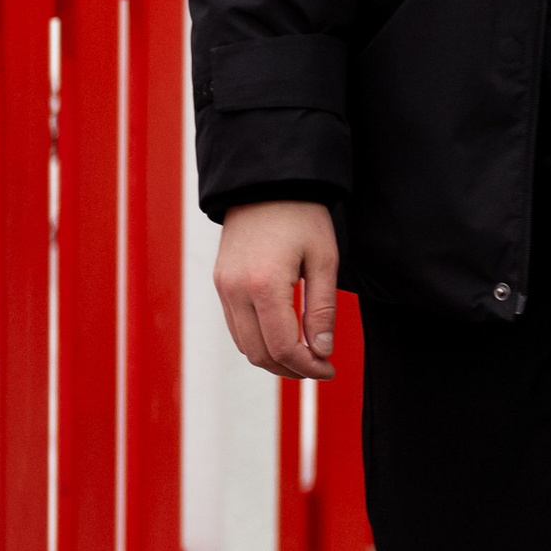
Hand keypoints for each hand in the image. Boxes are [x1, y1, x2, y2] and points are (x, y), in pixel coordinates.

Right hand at [216, 199, 340, 379]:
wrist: (266, 181)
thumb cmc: (302, 215)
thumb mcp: (323, 259)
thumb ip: (322, 309)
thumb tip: (321, 351)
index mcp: (263, 284)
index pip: (283, 347)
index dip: (309, 366)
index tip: (330, 368)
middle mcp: (235, 290)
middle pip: (260, 354)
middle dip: (291, 369)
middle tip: (320, 367)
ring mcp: (223, 287)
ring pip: (245, 345)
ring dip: (274, 358)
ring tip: (304, 356)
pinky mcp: (220, 282)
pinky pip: (236, 326)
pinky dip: (258, 340)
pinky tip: (284, 337)